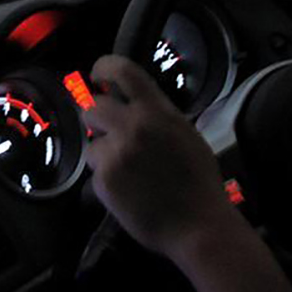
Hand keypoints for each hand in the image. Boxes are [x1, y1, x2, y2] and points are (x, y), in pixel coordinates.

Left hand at [82, 55, 244, 259]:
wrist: (199, 225)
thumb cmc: (199, 184)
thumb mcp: (185, 135)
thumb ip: (158, 117)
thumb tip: (135, 107)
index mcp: (158, 112)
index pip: (123, 71)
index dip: (104, 67)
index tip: (98, 73)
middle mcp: (133, 127)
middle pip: (93, 107)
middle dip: (98, 121)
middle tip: (110, 135)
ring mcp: (116, 153)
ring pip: (92, 144)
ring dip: (103, 154)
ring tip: (128, 172)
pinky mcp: (104, 179)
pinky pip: (95, 172)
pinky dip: (107, 180)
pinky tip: (129, 191)